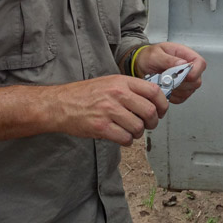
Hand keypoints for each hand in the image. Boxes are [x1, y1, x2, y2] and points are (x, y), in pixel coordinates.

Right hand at [52, 74, 168, 145]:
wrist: (60, 104)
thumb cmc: (84, 94)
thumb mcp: (109, 82)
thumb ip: (130, 88)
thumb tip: (153, 99)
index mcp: (121, 81)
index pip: (153, 91)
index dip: (162, 104)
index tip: (161, 111)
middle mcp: (117, 94)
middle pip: (149, 111)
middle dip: (153, 122)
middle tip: (148, 125)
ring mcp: (109, 110)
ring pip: (138, 127)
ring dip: (138, 133)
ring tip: (130, 131)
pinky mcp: (101, 127)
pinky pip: (125, 138)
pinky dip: (127, 141)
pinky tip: (120, 136)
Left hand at [133, 41, 205, 103]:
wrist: (142, 65)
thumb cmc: (149, 56)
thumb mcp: (155, 54)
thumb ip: (168, 59)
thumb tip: (182, 63)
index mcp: (186, 55)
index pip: (201, 64)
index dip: (196, 71)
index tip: (184, 74)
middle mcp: (189, 68)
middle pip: (196, 81)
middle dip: (181, 82)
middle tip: (167, 78)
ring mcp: (186, 81)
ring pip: (189, 91)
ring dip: (175, 89)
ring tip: (163, 81)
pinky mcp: (181, 92)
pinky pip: (181, 98)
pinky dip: (172, 95)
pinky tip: (164, 87)